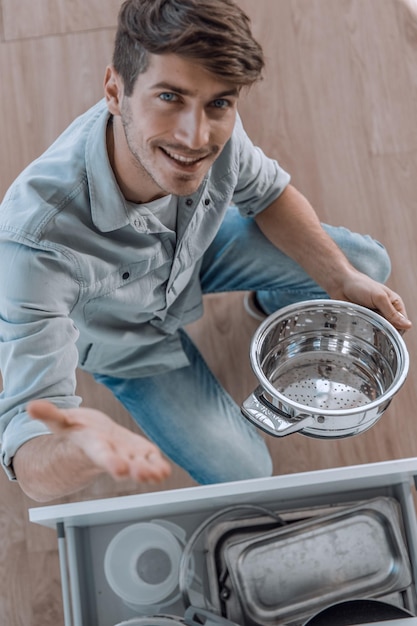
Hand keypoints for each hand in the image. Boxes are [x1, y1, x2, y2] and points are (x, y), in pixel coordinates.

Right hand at [26, 399, 171, 483]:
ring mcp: (126, 455)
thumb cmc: (76, 431)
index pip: (101, 454)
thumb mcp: (61, 421)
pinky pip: (149, 460)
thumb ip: (49, 414)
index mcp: (93, 446)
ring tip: (159, 474)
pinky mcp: (138, 451)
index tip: (119, 468)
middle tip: (143, 474)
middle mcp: (111, 454)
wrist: (88, 440)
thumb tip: (30, 407)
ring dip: (149, 471)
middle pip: (123, 463)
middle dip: (133, 470)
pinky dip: (157, 465)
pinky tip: (164, 470)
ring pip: (139, 465)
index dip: (110, 460)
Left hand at [330, 269, 411, 331]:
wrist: (340, 284)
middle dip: (385, 332)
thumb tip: (407, 325)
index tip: (388, 333)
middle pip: (392, 329)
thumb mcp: (379, 297)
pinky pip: (369, 331)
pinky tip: (363, 332)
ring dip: (375, 333)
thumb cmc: (360, 285)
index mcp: (395, 304)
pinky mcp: (365, 320)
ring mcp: (375, 316)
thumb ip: (392, 312)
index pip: (403, 323)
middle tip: (375, 330)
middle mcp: (387, 311)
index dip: (397, 330)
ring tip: (368, 330)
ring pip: (380, 332)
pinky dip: (367, 333)